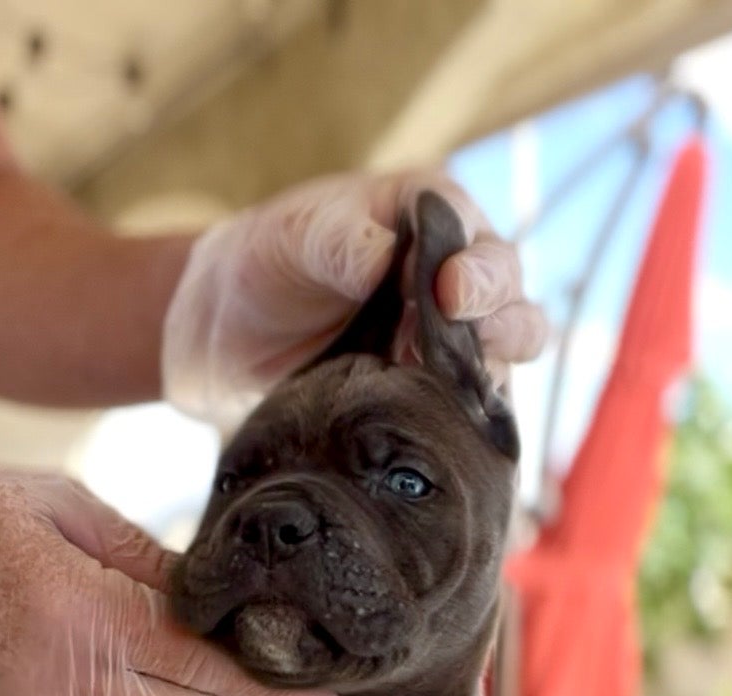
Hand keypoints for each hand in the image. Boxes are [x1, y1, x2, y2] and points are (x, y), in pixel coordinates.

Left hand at [163, 168, 546, 420]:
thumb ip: (339, 240)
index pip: (479, 243)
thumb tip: (383, 256)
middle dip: (501, 326)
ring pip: (498, 366)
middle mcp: (453, 281)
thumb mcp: (293, 238)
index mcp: (432, 219)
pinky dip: (463, 429)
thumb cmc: (263, 263)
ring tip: (456, 399)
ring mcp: (445, 345)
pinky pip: (465, 415)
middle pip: (509, 305)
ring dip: (487, 385)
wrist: (222, 336)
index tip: (451, 293)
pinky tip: (447, 441)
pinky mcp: (430, 399)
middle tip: (471, 348)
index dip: (478, 271)